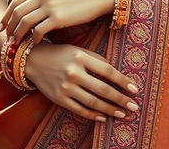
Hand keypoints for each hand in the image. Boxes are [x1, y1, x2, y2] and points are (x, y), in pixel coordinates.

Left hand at [0, 0, 114, 45]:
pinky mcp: (58, 17)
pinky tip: (35, 43)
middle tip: (7, 39)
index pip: (15, 2)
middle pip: (17, 13)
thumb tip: (25, 9)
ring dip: (18, 35)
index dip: (6, 16)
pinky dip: (33, 39)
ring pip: (24, 23)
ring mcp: (49, 5)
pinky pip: (38, 31)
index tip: (2, 27)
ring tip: (17, 44)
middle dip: (9, 28)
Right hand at [24, 42, 139, 122]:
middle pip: (103, 89)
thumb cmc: (60, 53)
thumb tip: (114, 72)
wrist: (33, 60)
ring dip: (110, 109)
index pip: (107, 70)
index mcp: (81, 57)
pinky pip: (79, 110)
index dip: (122, 81)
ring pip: (93, 102)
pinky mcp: (59, 98)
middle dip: (121, 99)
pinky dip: (93, 115)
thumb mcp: (78, 50)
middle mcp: (74, 72)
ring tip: (122, 114)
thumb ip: (95, 59)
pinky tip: (103, 117)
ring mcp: (66, 87)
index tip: (135, 89)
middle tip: (134, 106)